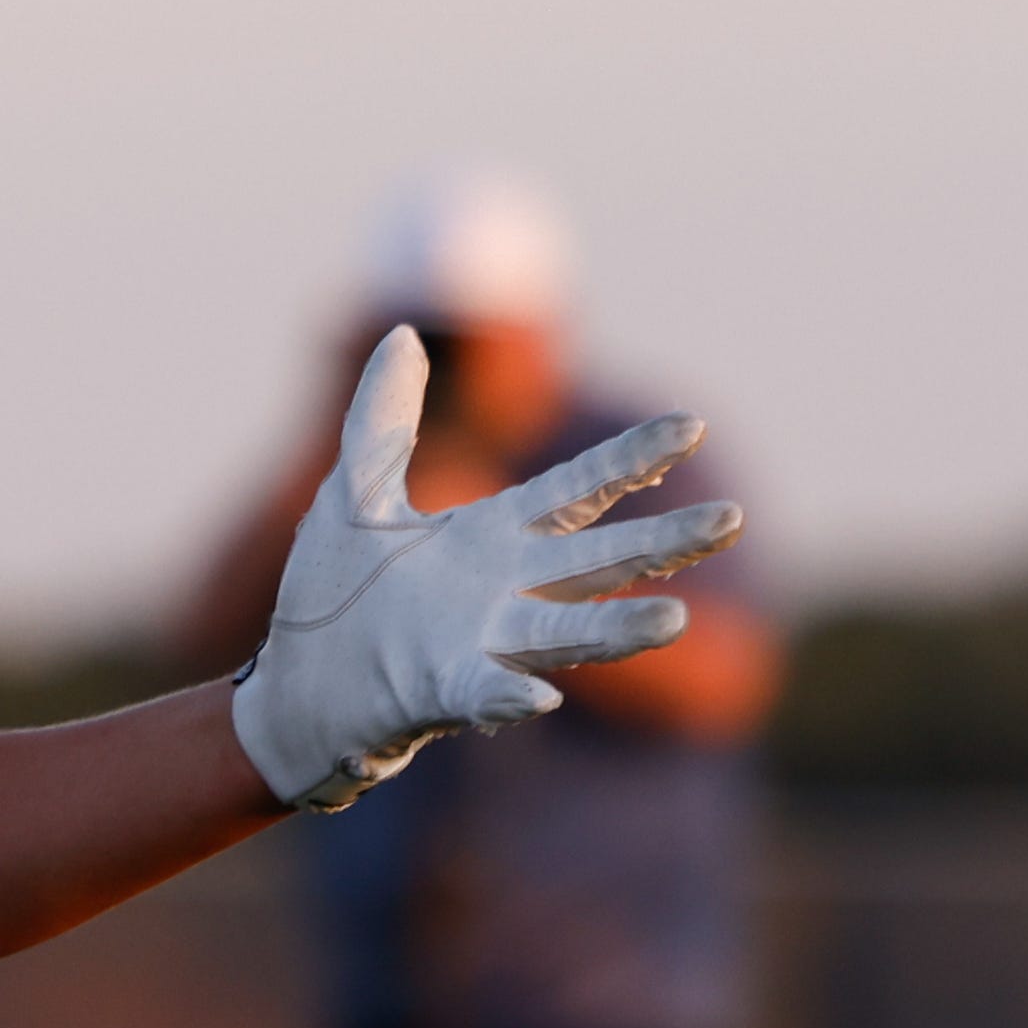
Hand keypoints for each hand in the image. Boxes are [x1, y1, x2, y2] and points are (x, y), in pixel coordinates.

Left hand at [229, 330, 739, 811]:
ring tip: (675, 618)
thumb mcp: (355, 494)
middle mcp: (502, 593)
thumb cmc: (335, 598)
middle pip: (596, 560)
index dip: (630, 459)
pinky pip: (483, 697)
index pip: (574, 490)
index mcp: (489, 538)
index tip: (690, 424)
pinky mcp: (438, 697)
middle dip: (664, 542)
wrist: (294, 692)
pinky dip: (508, 695)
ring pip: (562, 633)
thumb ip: (383, 419)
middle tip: (733, 519)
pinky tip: (539, 696)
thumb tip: (403, 329)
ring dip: (616, 628)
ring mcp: (478, 648)